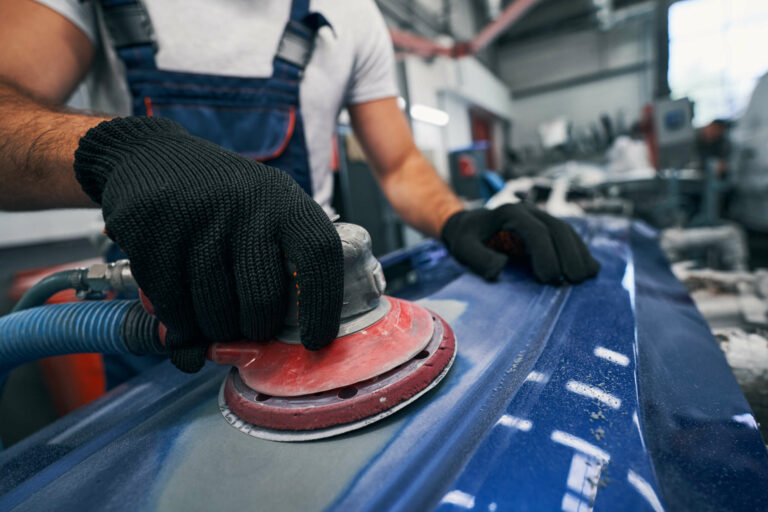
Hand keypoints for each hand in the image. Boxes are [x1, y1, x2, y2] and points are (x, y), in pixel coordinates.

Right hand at [74, 117, 342, 371]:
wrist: (152, 156)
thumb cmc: (222, 203)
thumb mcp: (265, 214)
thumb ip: (280, 268)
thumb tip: (283, 346)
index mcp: (285, 202)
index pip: (318, 256)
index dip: (322, 305)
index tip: (315, 341)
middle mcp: (246, 205)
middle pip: (262, 300)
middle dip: (256, 330)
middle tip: (247, 329)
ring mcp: (197, 217)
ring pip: (215, 313)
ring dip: (213, 332)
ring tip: (210, 316)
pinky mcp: (152, 231)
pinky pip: (172, 308)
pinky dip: (177, 326)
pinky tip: (178, 315)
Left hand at [440, 204, 599, 283]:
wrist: (468, 226)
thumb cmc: (465, 238)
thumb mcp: (463, 248)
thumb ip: (478, 258)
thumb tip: (501, 267)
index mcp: (510, 213)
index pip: (537, 231)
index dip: (547, 255)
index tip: (548, 279)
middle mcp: (529, 211)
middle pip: (558, 229)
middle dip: (569, 255)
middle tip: (573, 281)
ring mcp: (540, 217)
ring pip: (567, 231)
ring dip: (579, 254)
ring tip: (583, 278)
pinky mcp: (546, 228)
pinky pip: (569, 237)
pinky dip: (580, 252)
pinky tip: (589, 269)